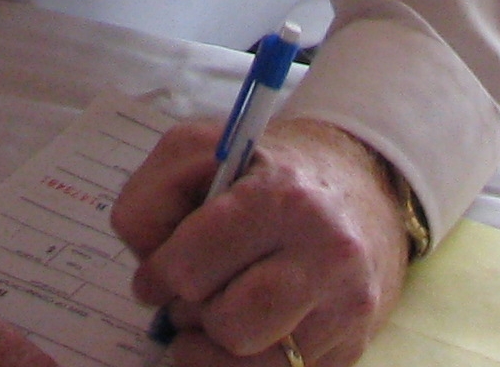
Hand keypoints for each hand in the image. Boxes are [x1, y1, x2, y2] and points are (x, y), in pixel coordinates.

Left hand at [110, 117, 410, 366]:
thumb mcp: (198, 154)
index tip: (156, 276)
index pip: (193, 266)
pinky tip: (248, 329)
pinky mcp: (351, 349)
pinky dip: (244, 363)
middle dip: (194, 314)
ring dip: (216, 347)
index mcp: (283, 198)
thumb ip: (150, 201)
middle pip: (227, 326)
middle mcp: (327, 254)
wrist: (348, 196)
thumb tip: (148, 279)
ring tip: (218, 311)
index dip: (159, 277)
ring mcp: (346, 308)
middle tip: (192, 294)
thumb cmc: (259, 177)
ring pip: (251, 365)